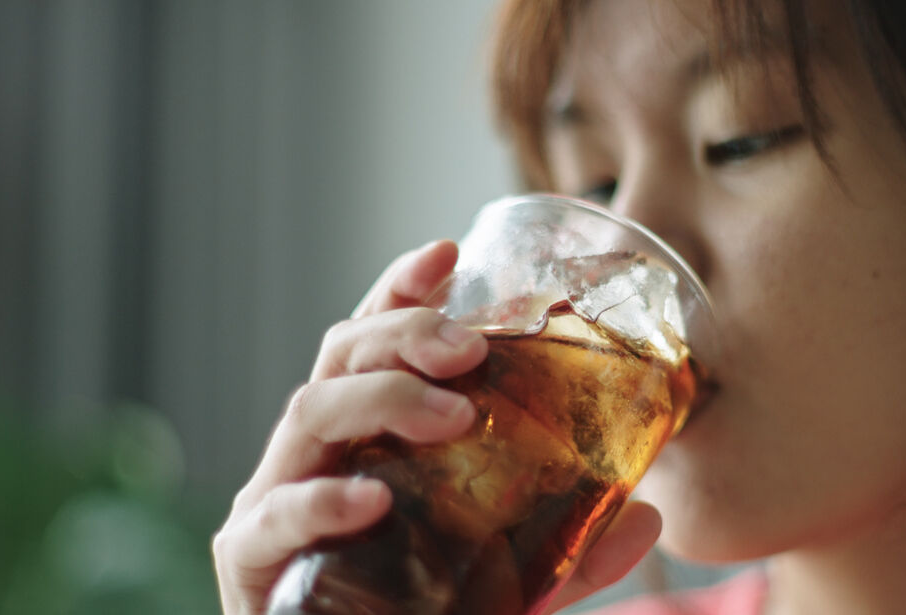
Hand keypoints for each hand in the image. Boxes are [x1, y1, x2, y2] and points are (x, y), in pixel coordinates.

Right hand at [211, 240, 661, 614]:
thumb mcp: (512, 584)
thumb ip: (570, 553)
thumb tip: (654, 517)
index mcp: (365, 442)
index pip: (373, 343)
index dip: (402, 291)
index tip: (449, 252)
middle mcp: (315, 459)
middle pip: (341, 358)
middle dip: (404, 332)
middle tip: (472, 345)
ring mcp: (274, 504)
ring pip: (307, 413)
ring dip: (382, 396)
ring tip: (454, 412)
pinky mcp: (250, 562)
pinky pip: (273, 516)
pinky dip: (322, 500)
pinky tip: (371, 498)